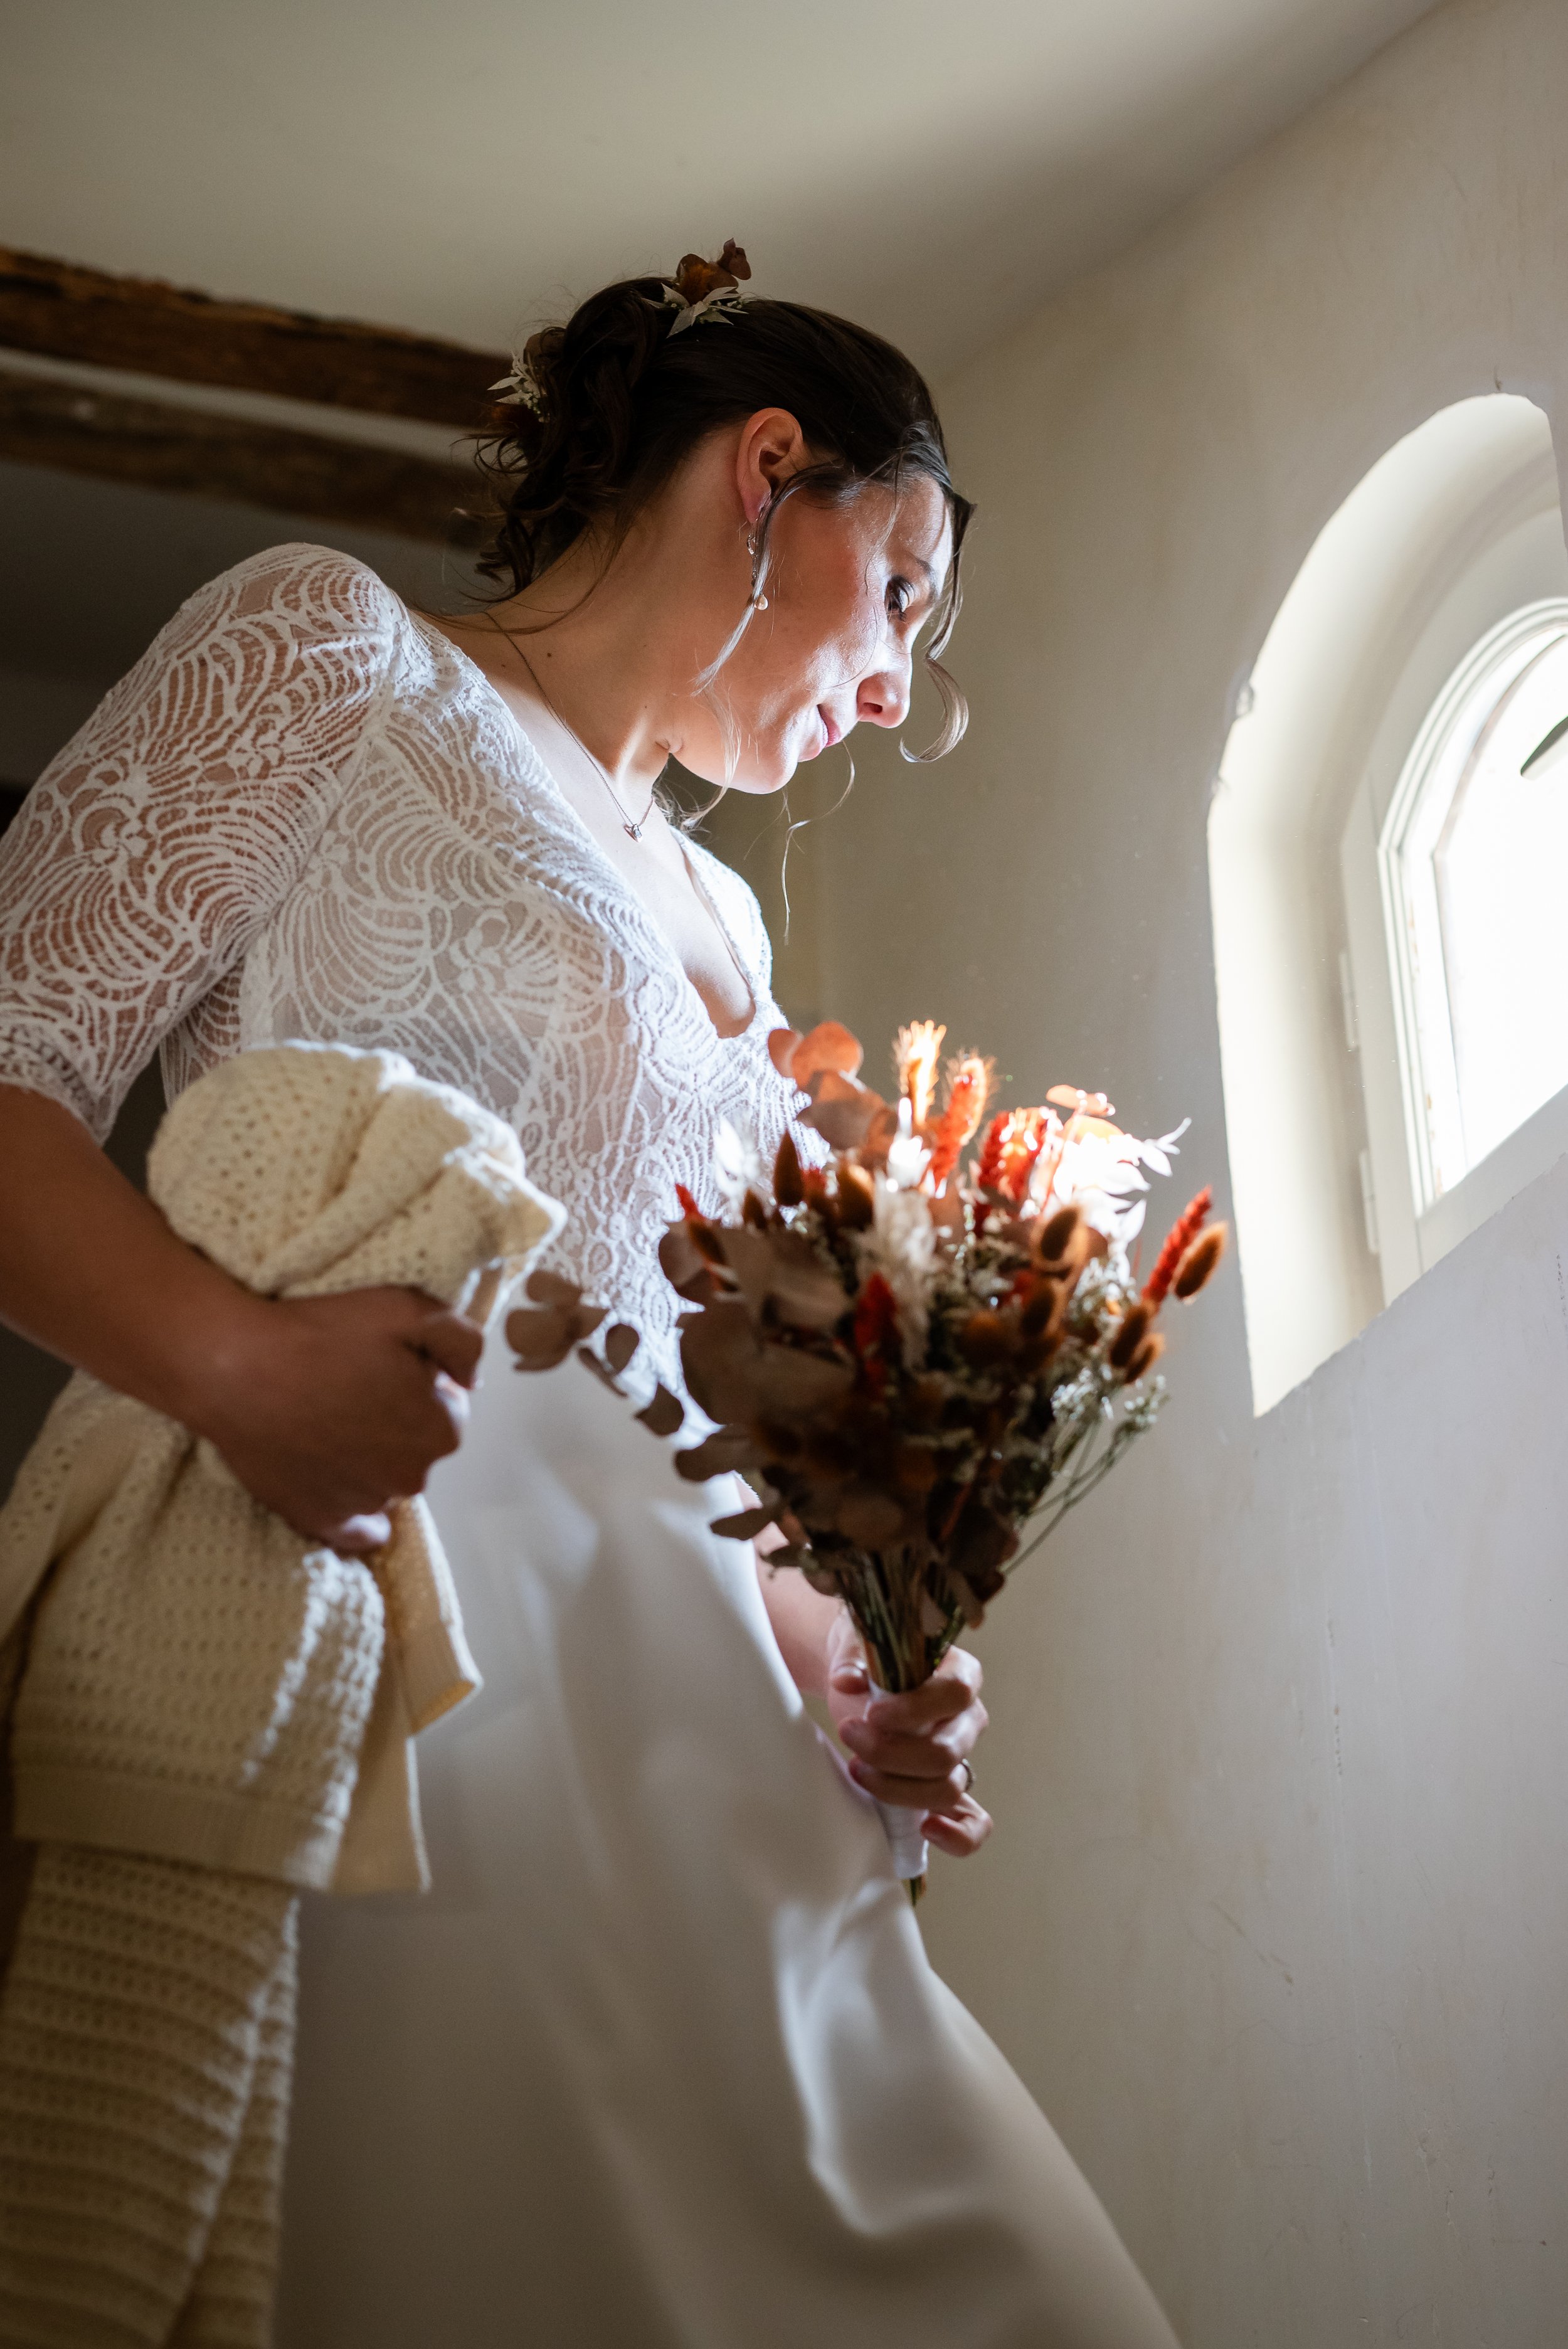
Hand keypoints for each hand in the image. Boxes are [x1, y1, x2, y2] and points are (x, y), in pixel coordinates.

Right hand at [189, 1285, 482, 1554]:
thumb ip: (463, 1342)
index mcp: (440, 1429)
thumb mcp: (409, 1309)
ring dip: (372, 1457)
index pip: (451, 1407)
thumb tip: (472, 1379)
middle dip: (400, 1419)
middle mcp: (412, 1476)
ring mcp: (365, 1504)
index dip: (422, 1381)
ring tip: (328, 1420)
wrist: (235, 1368)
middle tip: (353, 1386)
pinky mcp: (320, 1520)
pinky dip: (357, 1515)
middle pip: (419, 1444)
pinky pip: (359, 1532)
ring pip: (387, 1480)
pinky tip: (341, 1486)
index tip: (385, 1364)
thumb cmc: (322, 1333)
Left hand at [825, 1615, 993, 1859]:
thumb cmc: (866, 1659)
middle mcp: (968, 1717)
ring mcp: (961, 1755)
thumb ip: (852, 1658)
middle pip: (947, 1750)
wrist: (857, 1679)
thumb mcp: (857, 1645)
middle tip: (850, 1735)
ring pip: (947, 1787)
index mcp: (960, 1672)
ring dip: (896, 1787)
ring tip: (856, 1769)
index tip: (871, 1714)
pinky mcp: (947, 1787)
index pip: (956, 1693)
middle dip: (891, 1754)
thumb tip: (846, 1680)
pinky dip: (958, 1836)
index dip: (915, 1710)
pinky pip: (974, 1822)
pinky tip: (925, 1829)